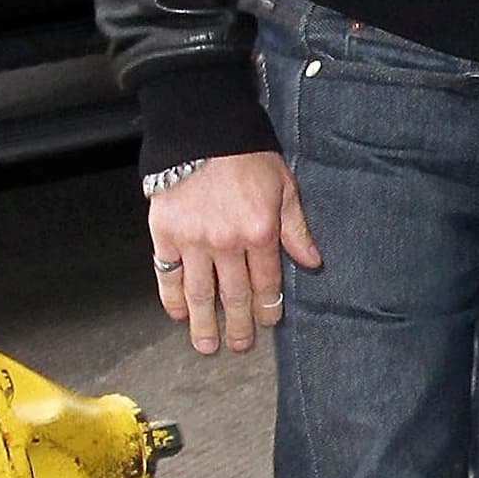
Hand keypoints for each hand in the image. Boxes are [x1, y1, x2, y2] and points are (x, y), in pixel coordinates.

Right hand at [148, 151, 321, 354]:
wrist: (203, 130)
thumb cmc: (247, 155)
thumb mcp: (284, 185)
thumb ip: (296, 228)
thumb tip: (312, 263)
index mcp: (260, 231)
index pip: (266, 281)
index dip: (268, 306)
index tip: (269, 321)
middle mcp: (227, 243)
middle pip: (233, 296)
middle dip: (239, 325)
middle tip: (240, 346)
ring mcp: (194, 241)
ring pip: (200, 294)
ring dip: (204, 325)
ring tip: (208, 347)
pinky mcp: (166, 235)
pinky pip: (168, 276)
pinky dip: (172, 299)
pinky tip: (179, 314)